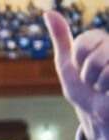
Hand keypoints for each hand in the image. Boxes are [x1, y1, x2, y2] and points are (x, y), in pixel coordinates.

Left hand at [44, 10, 108, 139]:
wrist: (96, 114)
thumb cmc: (82, 89)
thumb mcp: (66, 64)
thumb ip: (61, 38)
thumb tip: (48, 13)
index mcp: (101, 40)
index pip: (84, 42)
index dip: (78, 59)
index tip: (80, 67)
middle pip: (96, 56)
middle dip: (88, 75)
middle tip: (93, 82)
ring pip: (106, 68)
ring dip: (100, 84)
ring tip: (104, 87)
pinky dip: (108, 89)